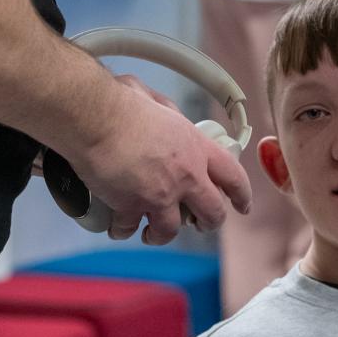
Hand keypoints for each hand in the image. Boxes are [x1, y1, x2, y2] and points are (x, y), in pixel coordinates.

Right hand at [76, 76, 251, 244]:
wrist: (95, 117)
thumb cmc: (121, 103)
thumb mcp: (157, 101)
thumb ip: (169, 113)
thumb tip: (166, 114)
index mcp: (196, 147)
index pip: (233, 176)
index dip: (241, 194)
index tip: (242, 205)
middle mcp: (186, 175)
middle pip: (212, 212)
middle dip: (208, 223)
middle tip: (200, 225)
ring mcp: (161, 194)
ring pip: (171, 231)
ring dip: (160, 235)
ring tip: (151, 233)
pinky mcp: (133, 206)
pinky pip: (130, 228)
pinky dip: (123, 229)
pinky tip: (118, 226)